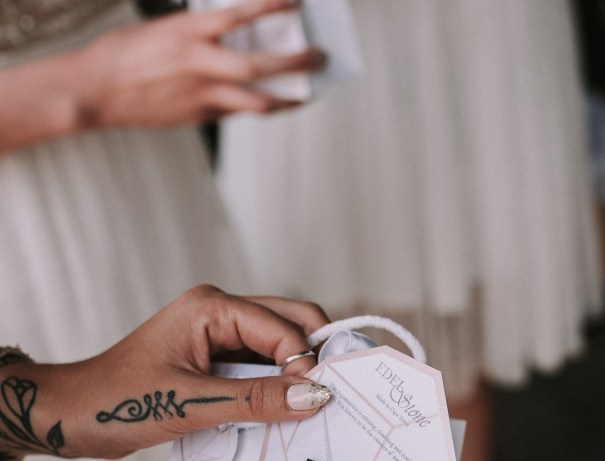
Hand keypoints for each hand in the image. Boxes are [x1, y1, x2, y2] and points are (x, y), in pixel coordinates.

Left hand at [0, 286, 325, 460]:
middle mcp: (218, 313)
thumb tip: (312, 396)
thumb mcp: (193, 404)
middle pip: (290, 325)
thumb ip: (257, 401)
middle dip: (310, 359)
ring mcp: (217, 336)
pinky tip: (275, 414)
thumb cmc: (116, 402)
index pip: (283, 328)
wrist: (74, 416)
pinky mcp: (214, 361)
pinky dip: (272, 391)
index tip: (318, 400)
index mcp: (211, 307)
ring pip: (278, 349)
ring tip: (299, 410)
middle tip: (326, 397)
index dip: (305, 364)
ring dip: (291, 378)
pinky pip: (259, 370)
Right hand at [82, 0, 325, 127]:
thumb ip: (202, 33)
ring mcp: (201, 94)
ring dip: (287, 98)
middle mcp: (200, 62)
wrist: (96, 91)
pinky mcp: (198, 116)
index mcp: (189, 30)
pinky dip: (259, 106)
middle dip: (295, 61)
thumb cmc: (128, 53)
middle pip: (259, 65)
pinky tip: (274, 103)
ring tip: (306, 93)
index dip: (272, 5)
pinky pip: (238, 112)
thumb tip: (238, 37)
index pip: (240, 13)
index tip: (297, 0)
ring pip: (257, 102)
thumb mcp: (165, 29)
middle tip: (319, 56)